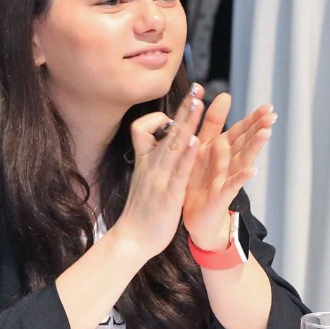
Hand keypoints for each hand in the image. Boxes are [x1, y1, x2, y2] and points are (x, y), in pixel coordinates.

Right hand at [113, 86, 204, 260]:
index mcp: (146, 162)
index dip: (159, 119)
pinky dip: (185, 155)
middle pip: (168, 130)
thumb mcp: (143, 181)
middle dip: (184, 107)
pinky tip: (194, 142)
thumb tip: (157, 149)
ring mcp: (159, 178)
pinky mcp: (168, 194)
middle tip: (197, 88)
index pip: (145, 129)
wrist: (130, 240)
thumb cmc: (140, 213)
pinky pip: (178, 171)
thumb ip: (151, 164)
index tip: (174, 114)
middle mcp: (152, 165)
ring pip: (174, 144)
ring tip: (199, 103)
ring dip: (187, 122)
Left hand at [181, 94, 275, 251]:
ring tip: (266, 133)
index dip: (253, 119)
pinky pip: (231, 185)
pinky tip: (252, 170)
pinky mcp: (220, 195)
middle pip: (245, 143)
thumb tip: (225, 94)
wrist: (195, 217)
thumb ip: (213, 123)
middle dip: (258, 129)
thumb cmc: (200, 181)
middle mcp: (228, 163)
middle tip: (272, 115)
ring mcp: (226, 179)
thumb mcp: (203, 147)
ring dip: (253, 147)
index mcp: (222, 150)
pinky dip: (241, 177)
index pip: (240, 131)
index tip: (269, 106)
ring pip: (241, 160)